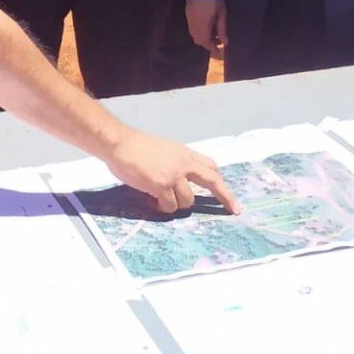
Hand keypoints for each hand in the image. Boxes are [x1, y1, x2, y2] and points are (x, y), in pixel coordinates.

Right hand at [106, 129, 241, 214]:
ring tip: (160, 200)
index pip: (210, 166)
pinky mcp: (161, 186)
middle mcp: (183, 164)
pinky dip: (162, 207)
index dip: (218, 180)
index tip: (226, 192)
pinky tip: (151, 201)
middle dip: (225, 196)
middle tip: (234, 209)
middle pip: (213, 181)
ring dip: (177, 205)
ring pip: (188, 201)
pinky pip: (169, 206)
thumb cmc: (136, 146)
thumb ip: (175, 162)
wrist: (120, 143)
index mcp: (184, 153)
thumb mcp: (164, 149)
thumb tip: (179, 180)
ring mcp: (174, 175)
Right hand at [186, 0, 227, 57]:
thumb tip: (225, 43)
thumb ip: (222, 30)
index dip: (213, 49)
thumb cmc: (214, 0)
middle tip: (218, 41)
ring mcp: (189, 20)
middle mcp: (194, 27)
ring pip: (195, 35)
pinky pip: (192, 28)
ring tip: (214, 32)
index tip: (219, 52)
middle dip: (208, 43)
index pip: (206, 43)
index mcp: (203, 28)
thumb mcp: (221, 15)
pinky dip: (199, 31)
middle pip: (199, 40)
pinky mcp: (187, 14)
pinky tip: (206, 25)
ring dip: (203, 37)